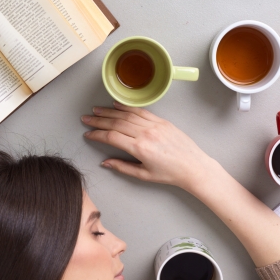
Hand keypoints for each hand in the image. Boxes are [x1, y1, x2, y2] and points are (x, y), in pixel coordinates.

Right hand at [82, 102, 214, 190]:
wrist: (193, 166)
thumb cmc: (170, 173)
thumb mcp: (143, 175)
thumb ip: (122, 167)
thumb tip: (105, 163)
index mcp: (140, 148)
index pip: (111, 137)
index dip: (97, 134)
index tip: (88, 134)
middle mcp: (146, 134)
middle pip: (116, 123)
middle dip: (98, 120)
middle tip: (86, 118)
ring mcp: (154, 125)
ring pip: (126, 115)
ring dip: (109, 111)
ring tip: (96, 110)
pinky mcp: (161, 121)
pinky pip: (140, 111)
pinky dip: (127, 107)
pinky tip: (116, 105)